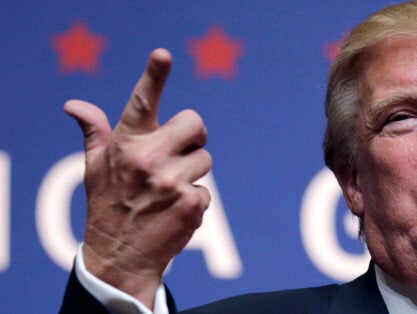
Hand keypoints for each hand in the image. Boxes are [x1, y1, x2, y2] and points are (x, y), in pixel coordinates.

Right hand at [64, 49, 211, 307]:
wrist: (120, 257)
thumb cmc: (108, 205)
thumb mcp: (94, 169)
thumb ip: (94, 133)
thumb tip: (74, 105)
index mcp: (125, 145)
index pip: (141, 102)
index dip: (154, 75)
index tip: (163, 54)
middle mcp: (148, 159)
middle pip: (195, 123)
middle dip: (192, 137)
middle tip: (177, 154)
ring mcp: (171, 182)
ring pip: (205, 159)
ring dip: (192, 173)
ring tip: (168, 191)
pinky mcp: (191, 203)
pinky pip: (206, 190)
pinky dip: (194, 200)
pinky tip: (174, 212)